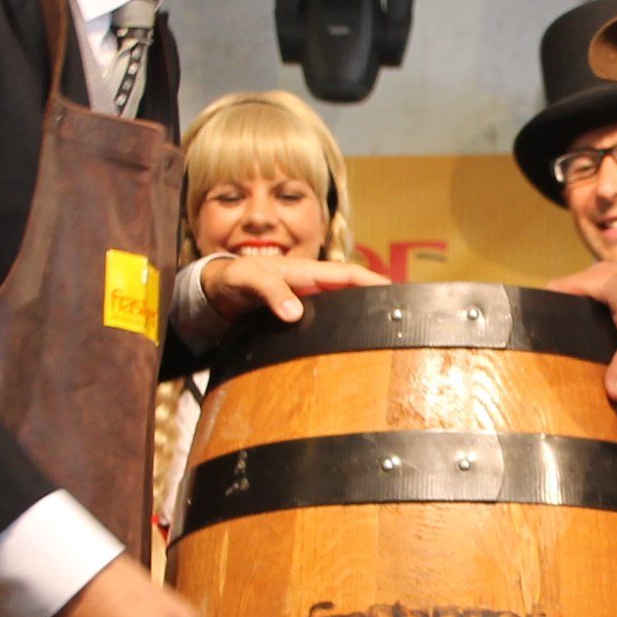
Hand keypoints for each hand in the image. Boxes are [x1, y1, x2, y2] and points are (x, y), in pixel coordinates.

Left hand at [199, 254, 385, 322]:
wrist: (215, 289)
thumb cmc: (232, 278)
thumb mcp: (248, 279)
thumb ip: (270, 292)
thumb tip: (295, 315)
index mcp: (305, 271)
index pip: (347, 274)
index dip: (373, 281)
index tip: (395, 293)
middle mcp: (311, 285)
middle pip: (351, 291)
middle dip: (376, 300)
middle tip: (401, 319)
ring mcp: (306, 300)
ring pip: (341, 307)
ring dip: (360, 316)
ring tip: (383, 335)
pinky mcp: (298, 315)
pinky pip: (326, 320)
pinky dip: (340, 328)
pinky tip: (348, 345)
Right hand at [549, 260, 616, 403]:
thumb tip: (612, 397)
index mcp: (599, 280)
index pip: (556, 288)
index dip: (542, 305)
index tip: (530, 327)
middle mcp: (605, 272)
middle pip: (569, 289)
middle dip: (558, 311)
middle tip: (544, 338)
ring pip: (586, 290)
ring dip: (577, 308)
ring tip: (564, 336)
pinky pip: (600, 292)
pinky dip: (593, 306)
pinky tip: (592, 329)